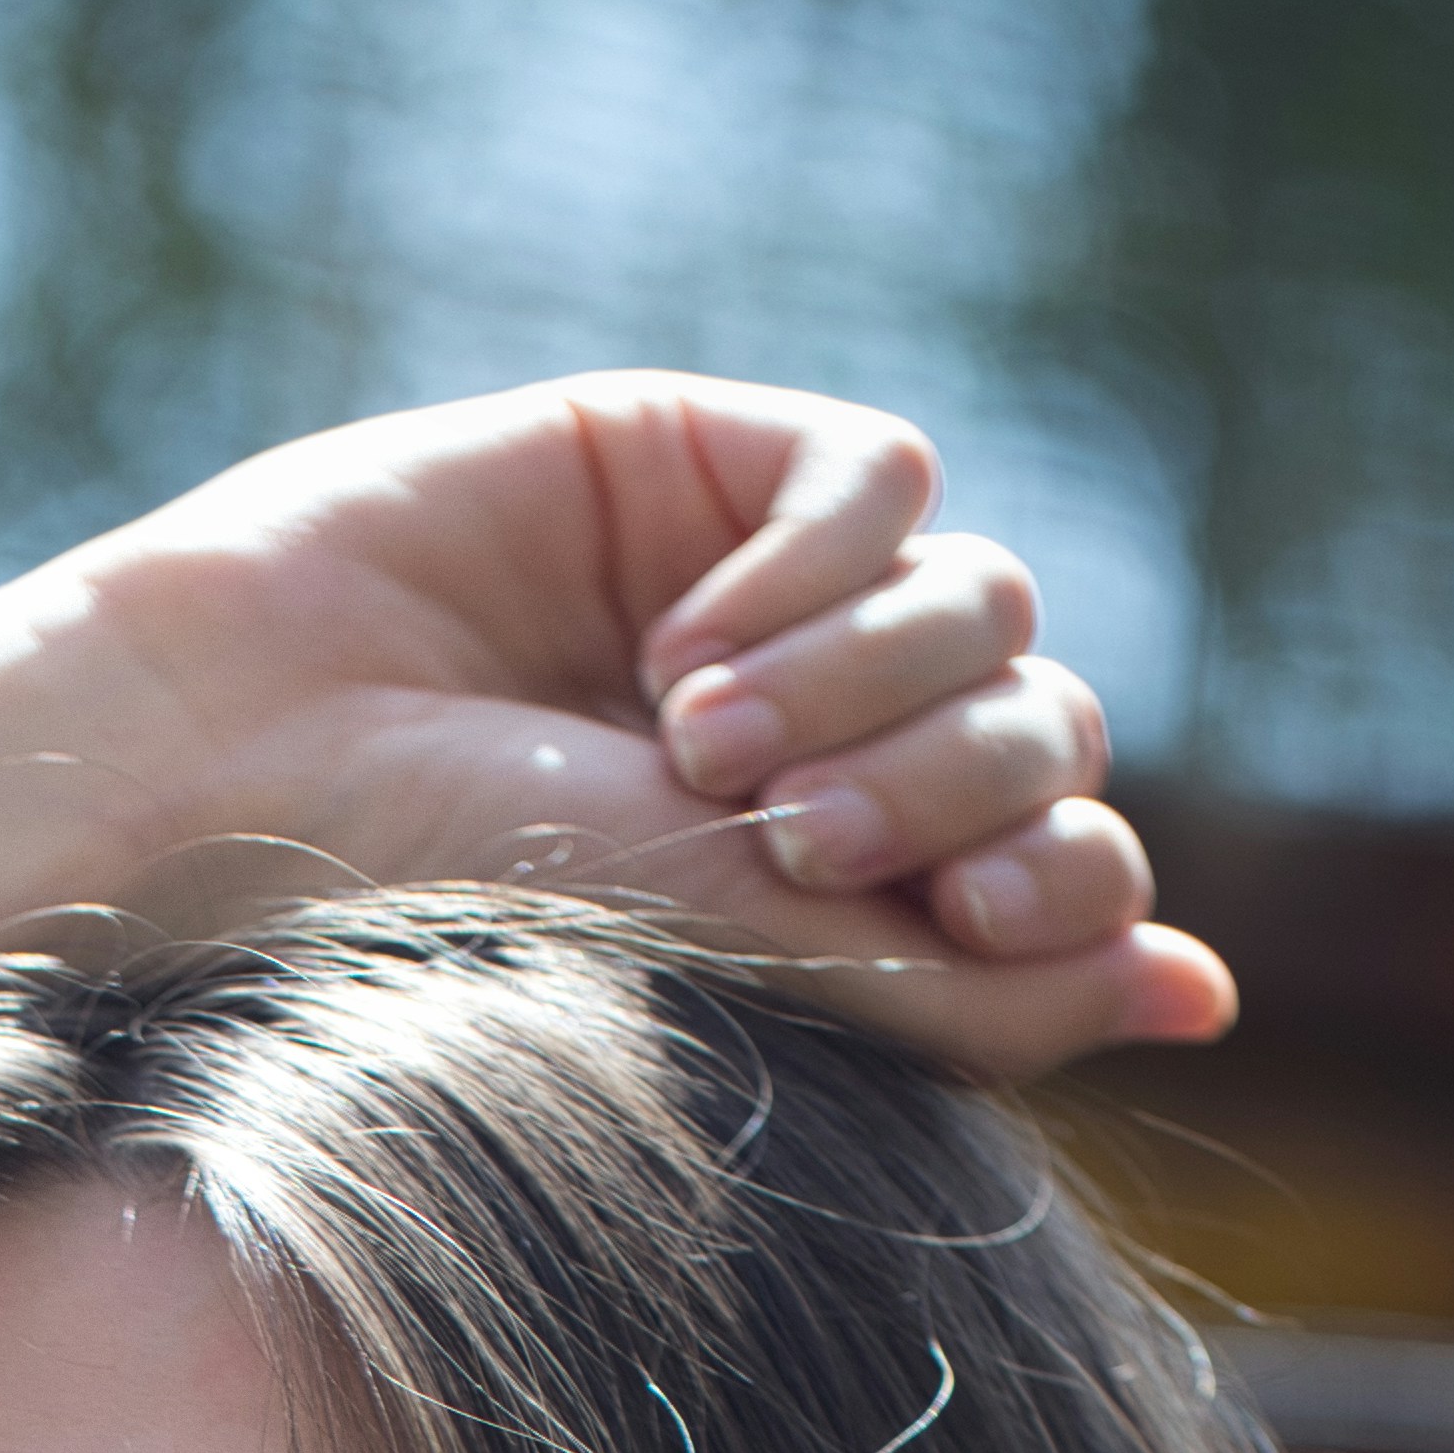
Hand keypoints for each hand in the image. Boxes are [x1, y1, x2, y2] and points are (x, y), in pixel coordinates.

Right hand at [58, 370, 1227, 1080]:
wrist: (248, 775)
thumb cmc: (456, 920)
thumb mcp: (748, 976)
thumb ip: (987, 988)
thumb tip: (1205, 992)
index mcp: (835, 900)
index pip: (1063, 865)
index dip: (1069, 879)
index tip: (972, 916)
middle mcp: (819, 751)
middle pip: (1047, 724)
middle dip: (957, 780)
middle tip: (795, 839)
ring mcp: (765, 601)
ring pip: (989, 599)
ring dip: (880, 680)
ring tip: (703, 750)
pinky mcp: (704, 461)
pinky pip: (887, 471)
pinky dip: (826, 559)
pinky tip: (692, 643)